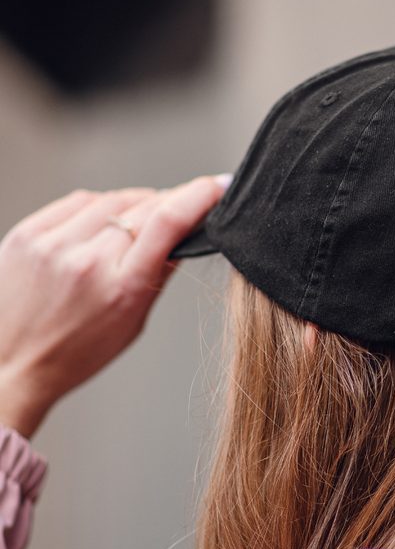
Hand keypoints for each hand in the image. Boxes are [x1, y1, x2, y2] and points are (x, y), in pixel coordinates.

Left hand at [0, 175, 229, 437]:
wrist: (10, 363)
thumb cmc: (72, 353)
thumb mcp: (132, 324)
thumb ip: (157, 277)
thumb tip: (182, 238)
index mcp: (122, 288)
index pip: (168, 223)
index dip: (200, 195)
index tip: (219, 185)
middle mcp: (88, 260)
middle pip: (144, 206)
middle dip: (170, 201)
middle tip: (182, 207)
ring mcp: (55, 243)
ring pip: (113, 200)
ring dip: (134, 205)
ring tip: (134, 228)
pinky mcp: (30, 232)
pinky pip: (79, 201)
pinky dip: (99, 206)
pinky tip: (102, 223)